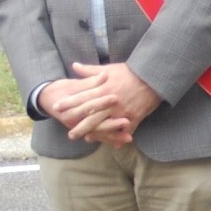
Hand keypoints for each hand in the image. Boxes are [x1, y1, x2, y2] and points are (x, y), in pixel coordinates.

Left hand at [41, 62, 161, 143]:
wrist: (153, 77)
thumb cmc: (130, 72)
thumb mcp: (109, 69)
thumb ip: (90, 70)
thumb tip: (74, 66)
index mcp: (104, 89)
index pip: (82, 97)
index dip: (69, 103)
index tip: (57, 107)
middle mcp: (111, 102)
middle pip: (91, 116)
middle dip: (79, 125)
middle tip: (70, 134)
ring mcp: (123, 111)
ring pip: (106, 125)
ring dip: (96, 133)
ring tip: (87, 139)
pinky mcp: (134, 116)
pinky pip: (125, 130)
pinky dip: (120, 137)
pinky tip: (114, 144)